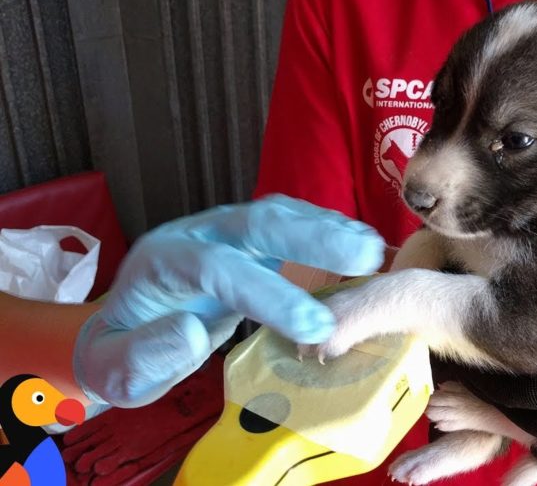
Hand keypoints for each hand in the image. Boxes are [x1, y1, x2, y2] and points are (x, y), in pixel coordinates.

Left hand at [73, 195, 384, 407]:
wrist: (127, 326)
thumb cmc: (121, 353)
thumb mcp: (116, 370)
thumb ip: (142, 356)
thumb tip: (192, 331)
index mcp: (160, 261)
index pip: (214, 265)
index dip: (266, 292)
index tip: (314, 326)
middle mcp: (197, 233)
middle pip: (255, 222)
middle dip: (311, 236)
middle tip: (365, 258)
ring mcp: (226, 230)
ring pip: (278, 214)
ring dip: (327, 228)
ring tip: (372, 250)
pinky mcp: (250, 240)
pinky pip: (290, 225)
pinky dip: (326, 232)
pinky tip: (360, 247)